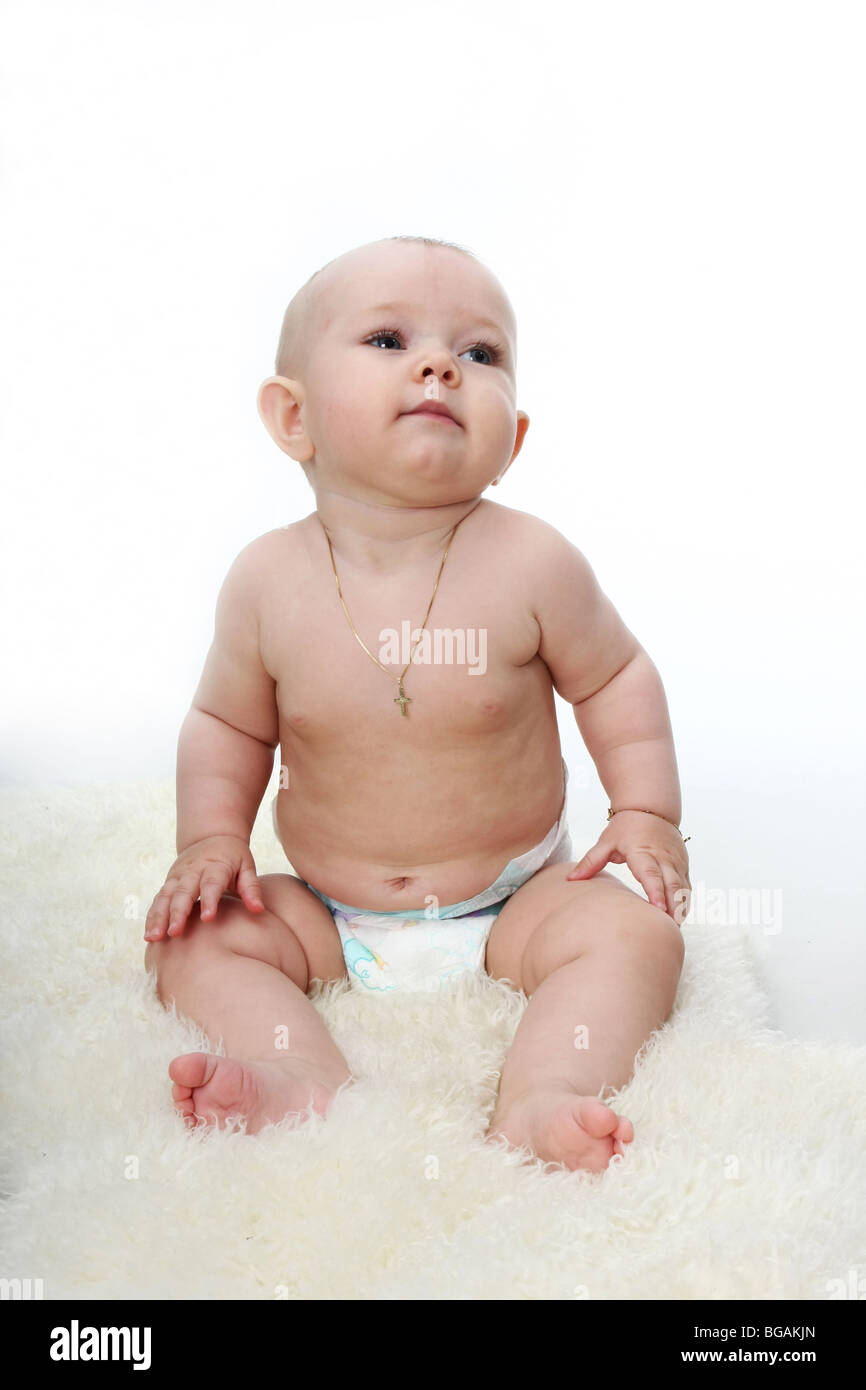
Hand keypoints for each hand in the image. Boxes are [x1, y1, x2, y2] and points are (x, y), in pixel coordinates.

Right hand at [143, 835, 264, 940]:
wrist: (211, 835)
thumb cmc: (234, 857)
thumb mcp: (247, 866)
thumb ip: (251, 888)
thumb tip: (259, 910)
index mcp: (215, 866)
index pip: (211, 883)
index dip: (209, 900)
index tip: (207, 918)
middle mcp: (193, 871)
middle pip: (183, 892)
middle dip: (177, 912)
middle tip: (174, 932)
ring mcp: (178, 876)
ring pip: (165, 896)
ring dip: (158, 916)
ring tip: (155, 937)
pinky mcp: (169, 882)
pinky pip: (158, 900)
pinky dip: (152, 916)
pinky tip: (149, 934)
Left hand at [567, 812, 690, 923]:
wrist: (651, 809)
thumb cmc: (626, 827)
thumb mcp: (606, 842)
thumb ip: (591, 861)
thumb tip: (571, 879)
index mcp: (643, 852)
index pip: (651, 874)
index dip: (655, 892)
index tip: (658, 911)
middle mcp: (663, 858)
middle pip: (672, 885)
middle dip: (672, 907)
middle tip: (668, 928)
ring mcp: (675, 861)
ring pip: (682, 887)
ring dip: (680, 907)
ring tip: (674, 928)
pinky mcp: (682, 865)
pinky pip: (686, 886)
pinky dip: (684, 901)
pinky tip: (679, 917)